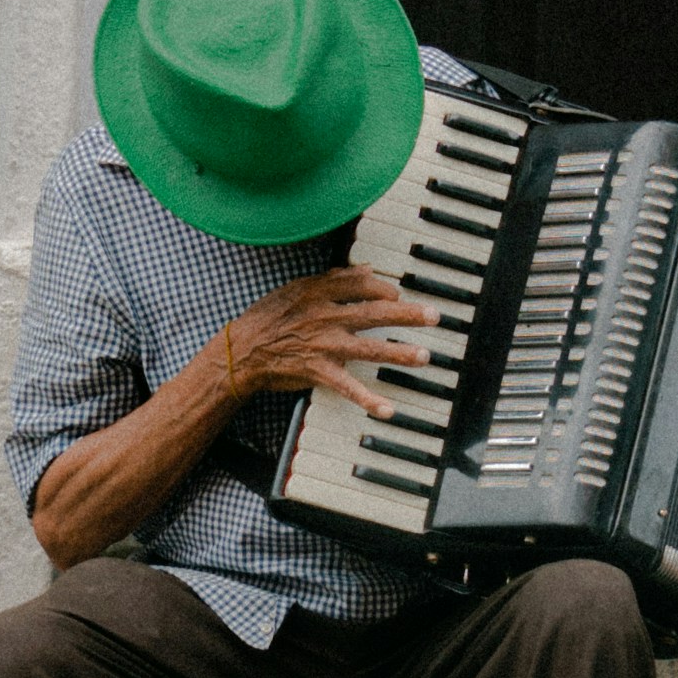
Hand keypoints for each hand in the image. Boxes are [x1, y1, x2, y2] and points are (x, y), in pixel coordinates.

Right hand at [228, 261, 437, 415]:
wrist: (243, 350)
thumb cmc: (268, 317)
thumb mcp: (296, 287)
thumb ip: (333, 278)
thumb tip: (367, 268)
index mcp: (320, 293)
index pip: (363, 285)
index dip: (385, 288)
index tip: (398, 293)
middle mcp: (326, 317)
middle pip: (375, 313)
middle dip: (408, 314)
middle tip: (434, 316)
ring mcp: (325, 345)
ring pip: (370, 348)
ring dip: (399, 353)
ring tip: (424, 356)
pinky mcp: (319, 371)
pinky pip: (349, 387)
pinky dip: (369, 400)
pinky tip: (388, 409)